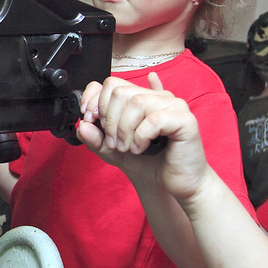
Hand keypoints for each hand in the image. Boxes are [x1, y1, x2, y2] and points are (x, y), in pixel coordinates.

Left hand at [76, 73, 209, 201]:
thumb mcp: (115, 151)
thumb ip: (97, 139)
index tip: (90, 120)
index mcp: (142, 98)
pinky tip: (140, 148)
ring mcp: (174, 106)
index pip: (112, 83)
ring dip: (124, 130)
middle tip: (114, 143)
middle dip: (110, 120)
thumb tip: (83, 126)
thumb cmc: (151, 163)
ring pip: (137, 103)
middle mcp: (158, 97)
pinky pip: (154, 119)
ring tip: (127, 148)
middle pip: (121, 92)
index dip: (95, 100)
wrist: (176, 185)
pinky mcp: (185, 120)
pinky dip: (141, 136)